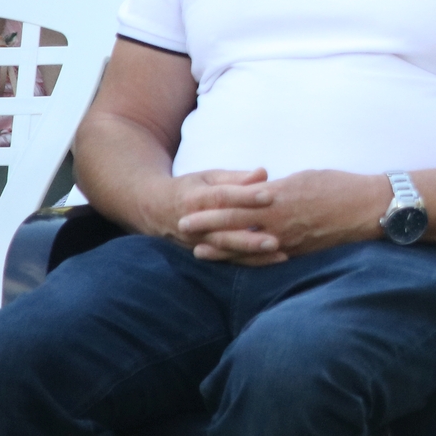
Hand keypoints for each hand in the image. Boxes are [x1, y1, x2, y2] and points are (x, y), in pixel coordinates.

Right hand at [140, 167, 277, 262]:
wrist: (155, 210)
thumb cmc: (191, 188)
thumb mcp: (208, 177)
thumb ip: (236, 177)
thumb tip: (263, 173)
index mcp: (196, 198)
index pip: (223, 197)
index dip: (246, 196)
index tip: (270, 195)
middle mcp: (195, 224)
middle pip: (224, 232)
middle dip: (250, 238)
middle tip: (276, 239)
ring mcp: (197, 242)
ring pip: (226, 250)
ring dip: (252, 254)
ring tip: (279, 254)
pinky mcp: (203, 253)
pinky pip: (227, 260)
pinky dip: (249, 262)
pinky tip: (272, 261)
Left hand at [178, 169, 389, 263]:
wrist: (368, 208)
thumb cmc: (339, 186)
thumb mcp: (305, 178)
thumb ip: (278, 188)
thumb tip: (260, 191)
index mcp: (280, 196)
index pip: (237, 202)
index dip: (211, 206)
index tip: (189, 207)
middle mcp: (279, 219)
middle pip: (235, 224)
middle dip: (207, 226)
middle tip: (182, 226)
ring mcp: (288, 239)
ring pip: (247, 246)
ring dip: (221, 249)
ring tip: (200, 251)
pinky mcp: (298, 251)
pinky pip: (267, 259)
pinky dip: (248, 261)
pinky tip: (236, 262)